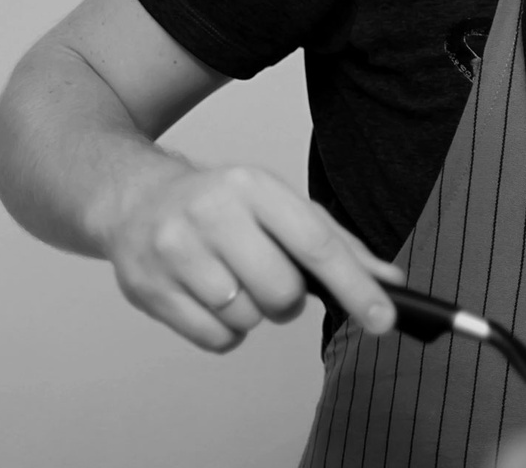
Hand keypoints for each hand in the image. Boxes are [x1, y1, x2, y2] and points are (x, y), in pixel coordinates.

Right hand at [100, 162, 404, 352]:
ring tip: (234, 281)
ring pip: (247, 318)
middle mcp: (213, 214)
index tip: (384, 318)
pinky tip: (212, 299)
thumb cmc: (223, 205)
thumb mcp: (280, 205)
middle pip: (282, 292)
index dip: (355, 286)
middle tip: (274, 282)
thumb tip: (389, 280)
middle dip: (289, 300)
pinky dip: (226, 331)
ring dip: (253, 313)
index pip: (316, 244)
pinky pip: (215, 339)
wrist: (136, 200)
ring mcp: (176, 252)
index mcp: (254, 187)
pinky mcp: (149, 289)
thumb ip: (337, 243)